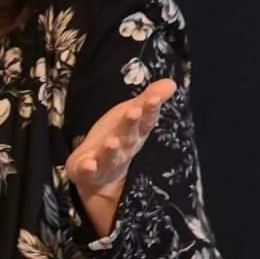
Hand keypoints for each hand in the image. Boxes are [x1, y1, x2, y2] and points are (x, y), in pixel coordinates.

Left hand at [66, 78, 176, 202]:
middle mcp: (124, 148)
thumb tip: (171, 82)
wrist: (100, 176)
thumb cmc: (118, 139)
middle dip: (131, 124)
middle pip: (128, 135)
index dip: (150, 110)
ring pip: (111, 155)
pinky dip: (88, 168)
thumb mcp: (131, 115)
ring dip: (112, 149)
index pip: (145, 120)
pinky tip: (88, 164)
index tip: (154, 98)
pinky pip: (88, 170)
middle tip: (133, 111)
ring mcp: (106, 161)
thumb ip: (148, 99)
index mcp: (135, 133)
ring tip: (112, 141)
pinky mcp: (88, 171)